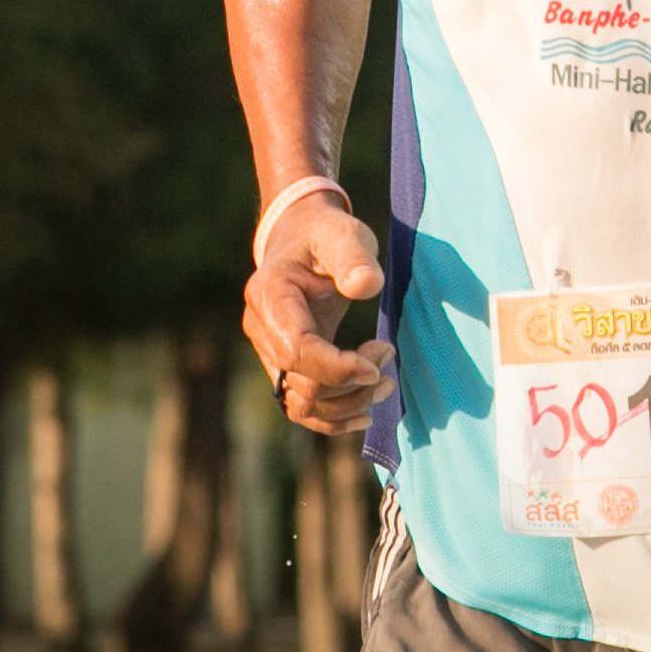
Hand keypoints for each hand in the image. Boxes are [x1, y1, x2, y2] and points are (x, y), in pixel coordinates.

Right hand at [246, 192, 394, 437]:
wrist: (302, 237)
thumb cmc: (324, 234)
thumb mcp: (342, 234)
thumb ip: (354, 256)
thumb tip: (367, 286)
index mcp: (269, 297)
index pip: (296, 351)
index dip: (337, 367)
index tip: (378, 364)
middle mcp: (261, 330)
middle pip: (300, 385)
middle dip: (351, 382)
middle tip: (389, 355)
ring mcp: (269, 352)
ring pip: (300, 404)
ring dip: (347, 404)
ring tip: (386, 384)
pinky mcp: (284, 366)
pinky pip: (300, 407)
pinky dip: (332, 418)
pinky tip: (365, 413)